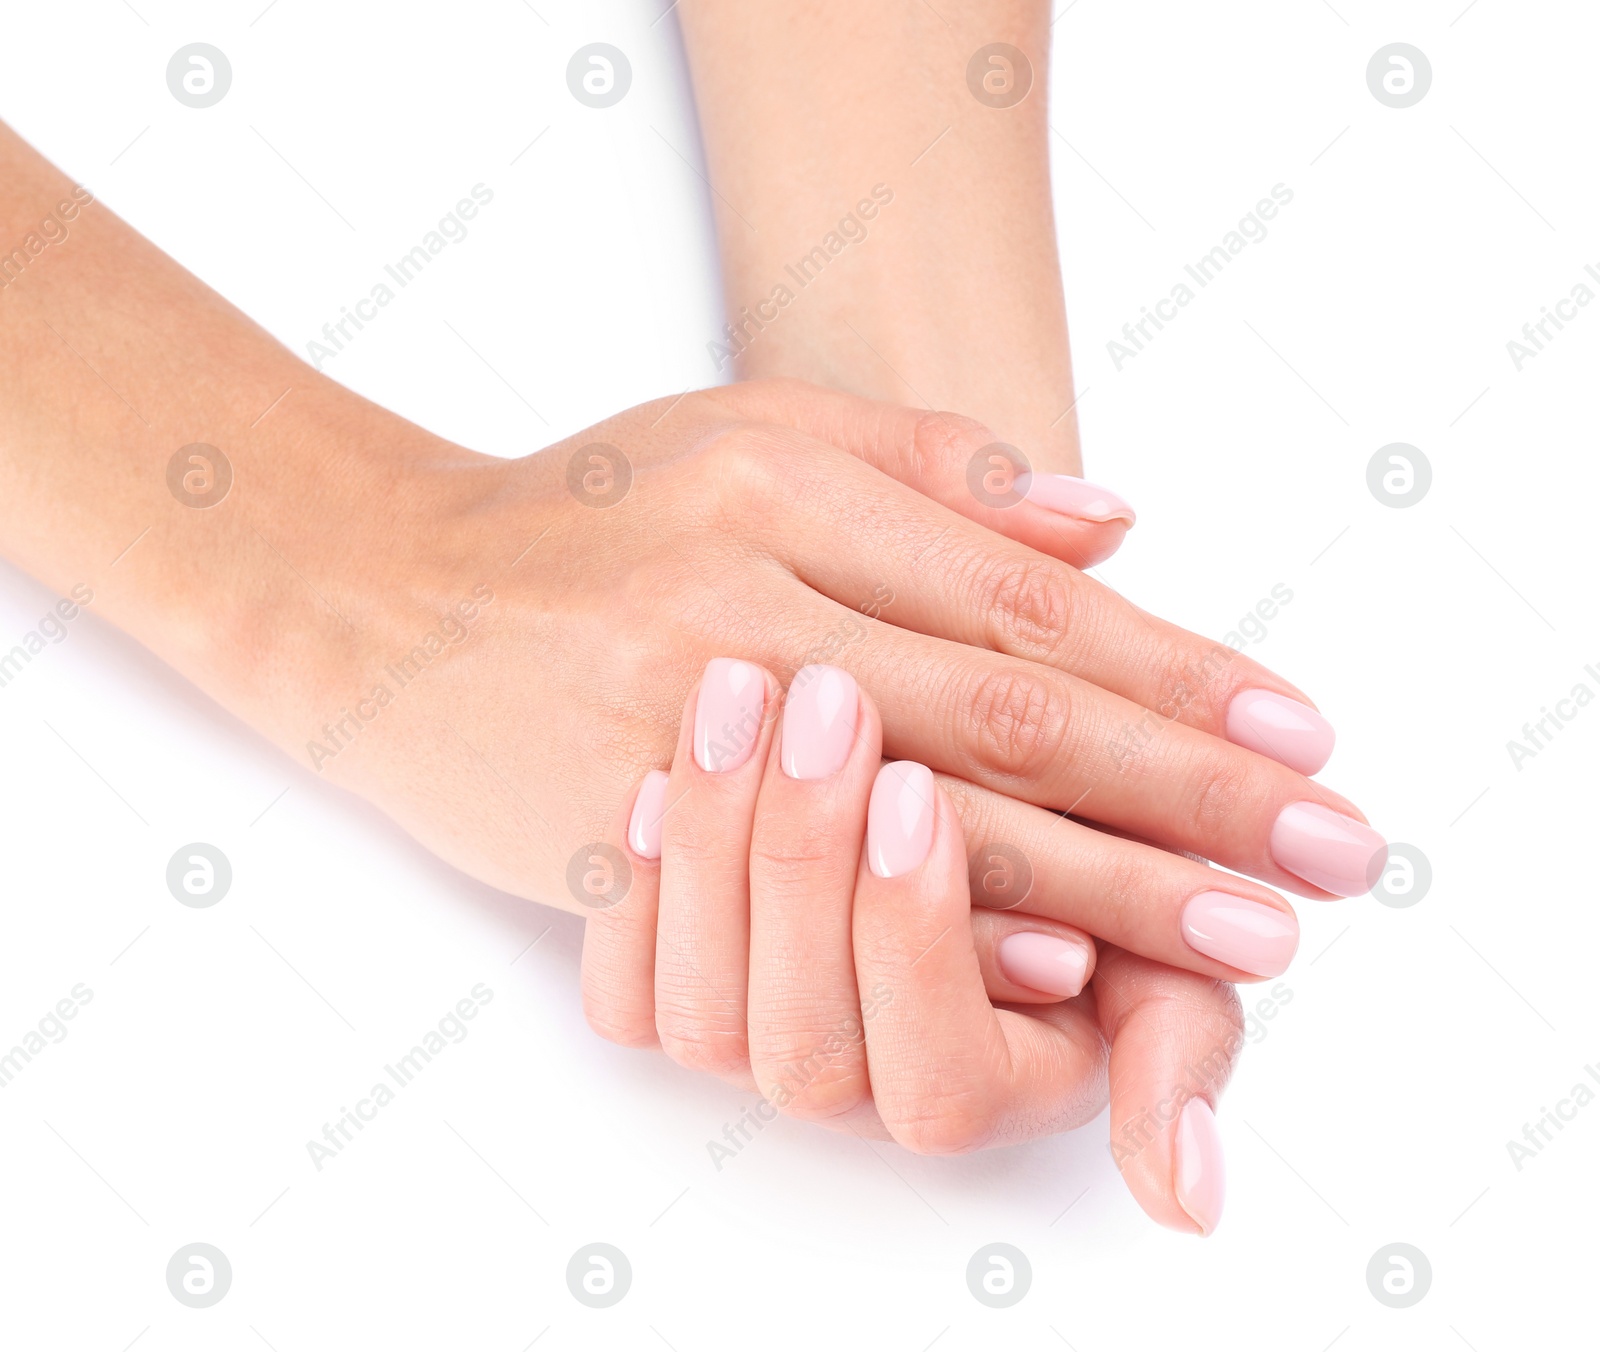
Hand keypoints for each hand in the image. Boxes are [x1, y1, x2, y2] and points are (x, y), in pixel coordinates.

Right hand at [295, 380, 1379, 933]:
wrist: (380, 593)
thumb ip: (933, 463)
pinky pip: (804, 915)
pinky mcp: (615, 843)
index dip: (1170, 670)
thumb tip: (1114, 520)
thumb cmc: (587, 508)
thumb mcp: (750, 429)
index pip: (1020, 599)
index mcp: (778, 498)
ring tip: (1237, 933)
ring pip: (922, 830)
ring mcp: (670, 739)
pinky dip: (931, 943)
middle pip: (1005, 721)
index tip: (1295, 731)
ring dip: (1102, 888)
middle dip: (1181, 797)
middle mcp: (734, 615)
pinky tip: (1050, 976)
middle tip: (1322, 856)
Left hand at [583, 657, 1239, 1233]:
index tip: (917, 790)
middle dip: (809, 867)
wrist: (917, 786)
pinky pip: (623, 986)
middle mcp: (854, 1083)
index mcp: (974, 1085)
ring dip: (715, 849)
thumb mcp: (1152, 945)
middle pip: (806, 1043)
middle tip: (828, 704)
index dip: (918, 942)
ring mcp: (752, 1044)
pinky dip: (631, 885)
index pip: (941, 1085)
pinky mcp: (667, 998)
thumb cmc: (1055, 863)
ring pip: (706, 1013)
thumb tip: (1193, 1203)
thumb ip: (1176, 1044)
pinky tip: (645, 775)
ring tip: (739, 692)